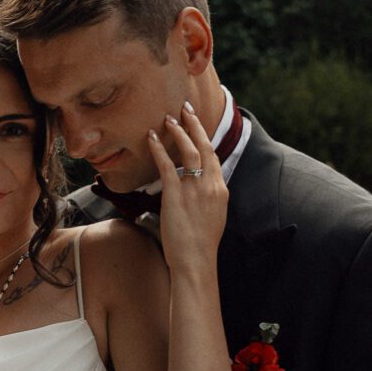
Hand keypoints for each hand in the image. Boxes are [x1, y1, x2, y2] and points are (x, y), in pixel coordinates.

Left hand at [145, 100, 226, 277]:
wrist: (196, 261)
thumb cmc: (200, 246)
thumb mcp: (211, 217)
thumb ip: (205, 199)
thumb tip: (194, 191)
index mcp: (220, 190)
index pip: (213, 157)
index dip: (205, 138)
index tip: (197, 125)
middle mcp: (210, 185)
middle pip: (204, 147)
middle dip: (195, 125)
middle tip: (185, 109)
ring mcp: (194, 189)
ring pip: (188, 150)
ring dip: (178, 132)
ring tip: (168, 119)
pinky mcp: (175, 195)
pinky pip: (166, 165)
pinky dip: (158, 148)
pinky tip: (150, 138)